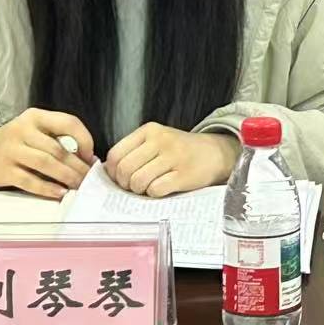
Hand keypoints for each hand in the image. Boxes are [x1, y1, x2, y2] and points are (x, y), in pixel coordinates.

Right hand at [0, 108, 96, 199]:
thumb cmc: (17, 142)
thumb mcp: (35, 130)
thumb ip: (58, 139)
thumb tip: (88, 159)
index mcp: (35, 116)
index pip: (68, 122)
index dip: (84, 139)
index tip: (90, 155)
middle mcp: (22, 130)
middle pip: (58, 149)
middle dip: (78, 166)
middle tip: (89, 178)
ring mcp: (11, 150)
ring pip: (46, 164)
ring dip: (66, 177)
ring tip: (78, 185)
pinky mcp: (4, 171)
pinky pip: (30, 181)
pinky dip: (48, 188)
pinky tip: (60, 192)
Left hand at [104, 124, 238, 197]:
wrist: (215, 153)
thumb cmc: (180, 151)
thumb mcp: (157, 141)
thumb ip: (134, 151)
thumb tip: (108, 172)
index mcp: (149, 130)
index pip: (116, 154)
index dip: (113, 172)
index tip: (120, 178)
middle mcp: (161, 140)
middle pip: (125, 169)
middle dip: (125, 184)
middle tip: (134, 186)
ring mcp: (173, 157)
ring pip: (138, 181)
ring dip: (139, 190)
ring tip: (148, 187)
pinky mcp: (184, 174)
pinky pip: (155, 189)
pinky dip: (154, 194)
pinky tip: (162, 188)